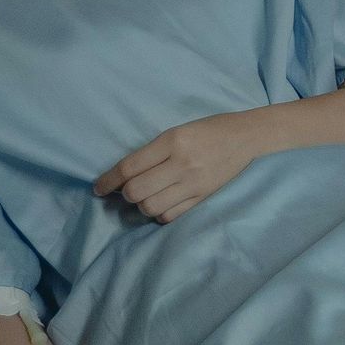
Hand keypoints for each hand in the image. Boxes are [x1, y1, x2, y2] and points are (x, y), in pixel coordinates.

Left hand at [94, 110, 266, 221]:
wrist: (245, 137)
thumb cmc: (207, 129)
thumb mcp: (176, 131)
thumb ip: (152, 152)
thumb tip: (124, 176)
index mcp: (172, 141)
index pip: (129, 167)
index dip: (108, 181)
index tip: (98, 188)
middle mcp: (181, 163)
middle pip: (136, 191)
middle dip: (124, 193)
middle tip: (126, 190)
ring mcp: (193, 183)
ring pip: (151, 207)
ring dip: (141, 205)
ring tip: (145, 196)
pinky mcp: (203, 197)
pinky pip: (170, 215)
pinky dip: (159, 213)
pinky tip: (161, 203)